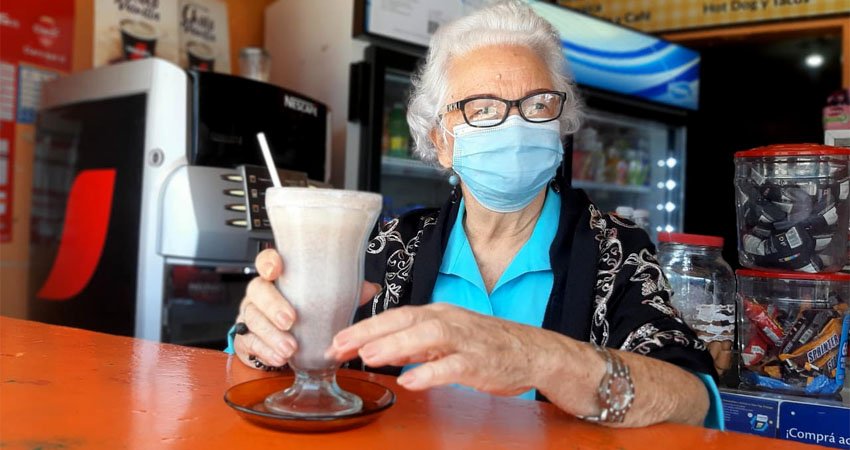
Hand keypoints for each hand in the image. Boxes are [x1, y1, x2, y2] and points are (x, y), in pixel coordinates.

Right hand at [233, 248, 381, 369]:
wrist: (285, 344)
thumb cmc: (303, 314)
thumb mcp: (324, 301)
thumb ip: (345, 293)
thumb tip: (370, 288)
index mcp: (279, 279)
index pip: (266, 261)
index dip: (268, 262)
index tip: (275, 269)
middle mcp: (261, 294)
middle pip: (257, 290)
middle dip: (273, 306)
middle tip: (290, 320)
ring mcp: (251, 315)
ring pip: (253, 319)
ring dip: (272, 335)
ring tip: (289, 349)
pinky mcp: (246, 338)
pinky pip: (250, 343)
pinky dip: (266, 352)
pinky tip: (279, 358)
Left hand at [325, 303, 560, 395]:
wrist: (534, 351)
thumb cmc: (489, 344)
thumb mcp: (447, 338)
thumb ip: (414, 344)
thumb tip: (380, 349)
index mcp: (439, 314)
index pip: (395, 316)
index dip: (365, 327)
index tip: (338, 340)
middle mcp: (449, 321)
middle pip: (405, 320)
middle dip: (370, 332)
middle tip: (340, 345)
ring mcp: (465, 340)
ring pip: (427, 337)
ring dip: (396, 345)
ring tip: (369, 357)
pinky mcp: (480, 362)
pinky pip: (452, 366)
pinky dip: (430, 373)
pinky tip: (410, 381)